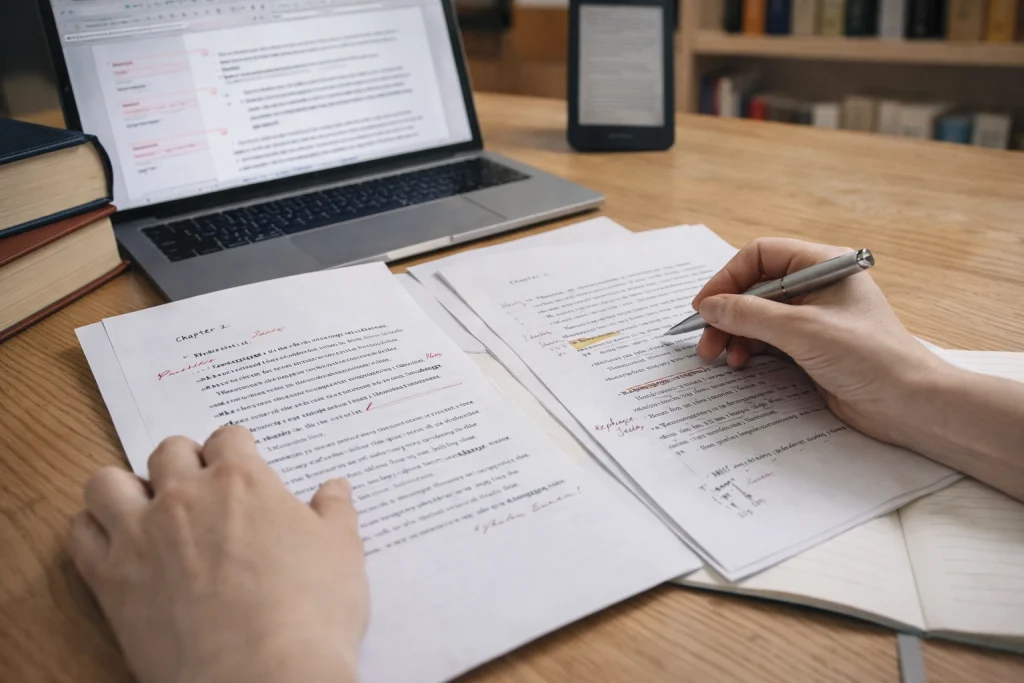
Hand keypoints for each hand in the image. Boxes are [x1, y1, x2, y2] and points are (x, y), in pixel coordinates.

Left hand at [67, 426, 367, 682]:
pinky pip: (80, 534)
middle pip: (169, 451)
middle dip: (183, 462)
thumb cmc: (310, 613)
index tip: (241, 464)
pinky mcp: (111, 578)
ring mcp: (142, 535)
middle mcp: (186, 496)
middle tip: (197, 488)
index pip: (228, 438)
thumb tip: (334, 488)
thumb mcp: (342, 552)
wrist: (262, 675)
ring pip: (107, 482)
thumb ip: (334, 511)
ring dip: (124, 489)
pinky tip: (116, 546)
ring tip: (144, 510)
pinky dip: (94, 532)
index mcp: (242, 481)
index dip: (236, 449)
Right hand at [691, 237, 944, 446]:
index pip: (761, 256)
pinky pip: (768, 340)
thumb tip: (708, 306)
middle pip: (755, 288)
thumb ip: (750, 314)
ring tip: (719, 358)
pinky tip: (740, 363)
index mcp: (823, 265)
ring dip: (734, 334)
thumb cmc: (869, 357)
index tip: (704, 306)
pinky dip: (749, 349)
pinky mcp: (812, 347)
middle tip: (705, 340)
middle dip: (727, 313)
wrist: (909, 404)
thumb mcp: (801, 330)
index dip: (728, 278)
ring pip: (758, 316)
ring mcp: (814, 317)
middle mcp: (817, 286)